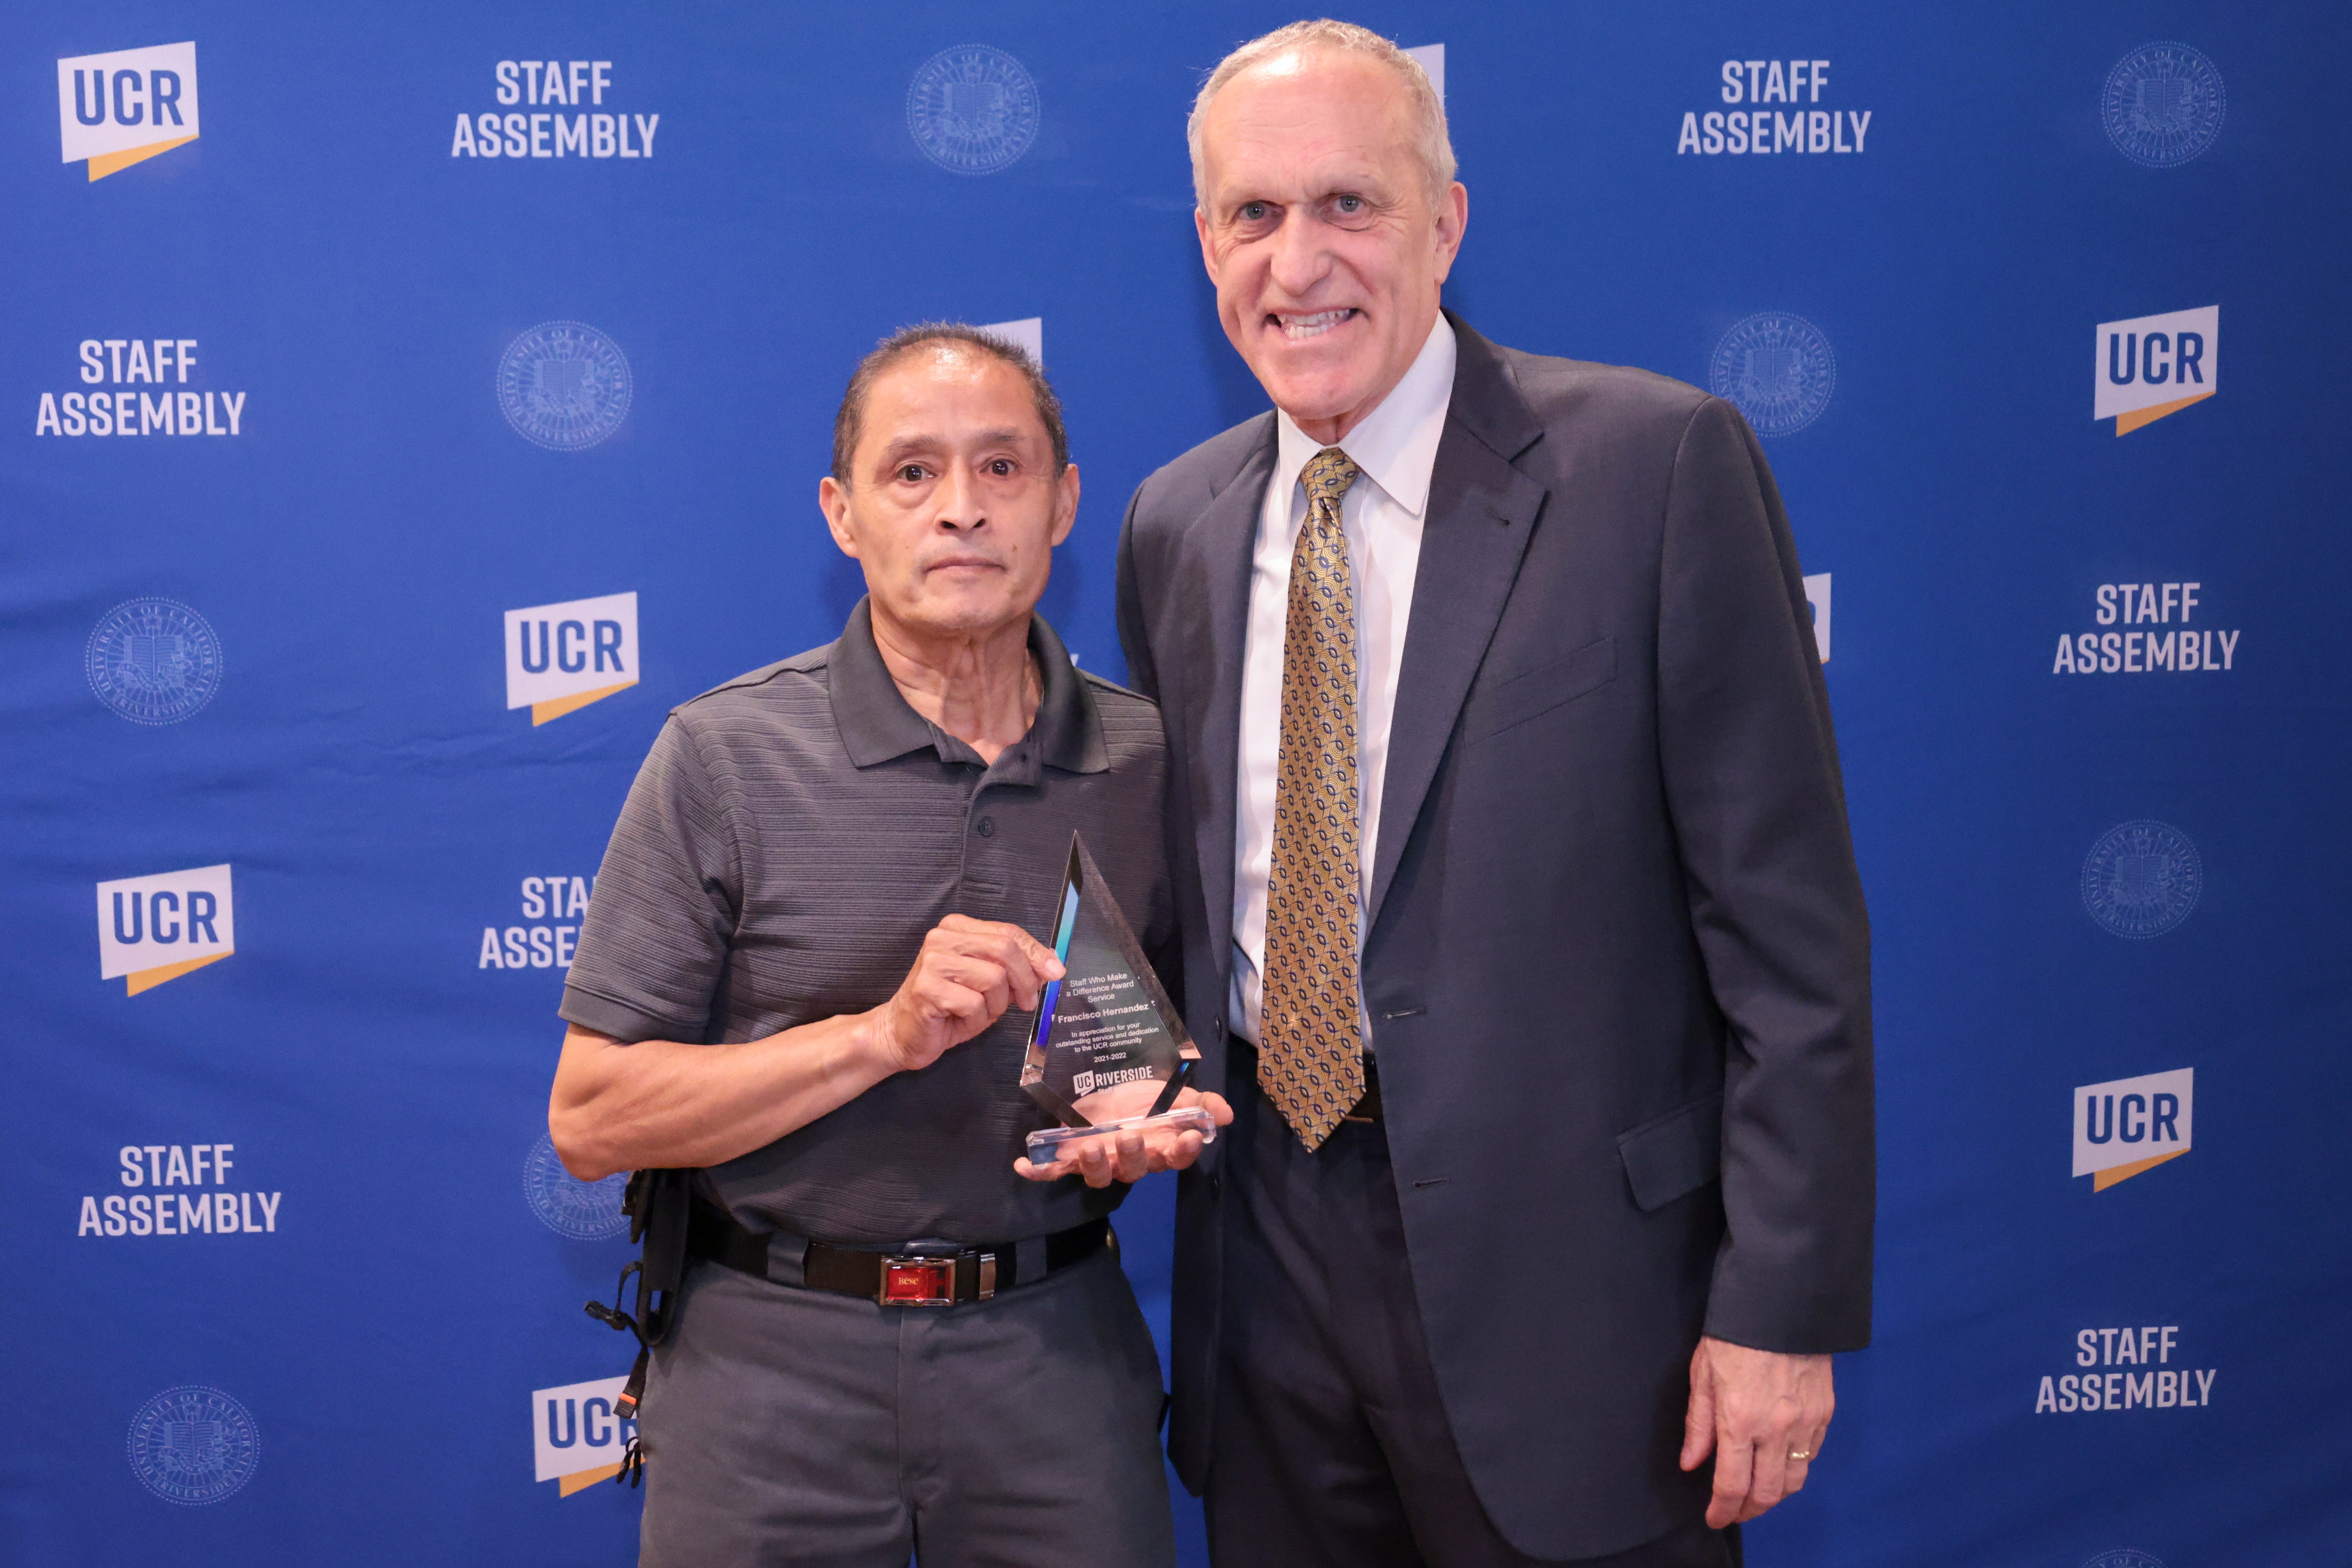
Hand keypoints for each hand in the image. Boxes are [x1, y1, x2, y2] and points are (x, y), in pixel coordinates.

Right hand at [867, 915, 1063, 1074]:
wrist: (901, 1033)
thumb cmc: (947, 1008)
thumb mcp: (987, 984)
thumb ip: (1014, 969)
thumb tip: (1052, 963)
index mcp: (957, 928)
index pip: (1008, 932)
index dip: (1036, 952)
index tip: (1056, 971)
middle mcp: (942, 938)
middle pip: (1005, 949)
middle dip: (1025, 979)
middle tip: (1027, 1002)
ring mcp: (932, 961)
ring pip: (994, 978)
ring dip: (996, 1005)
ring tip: (979, 1013)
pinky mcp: (927, 988)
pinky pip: (974, 1004)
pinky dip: (976, 1020)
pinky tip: (959, 1020)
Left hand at [1014, 1088, 1233, 1187]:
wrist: (1105, 1090)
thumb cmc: (1142, 1098)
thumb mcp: (1174, 1093)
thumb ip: (1200, 1104)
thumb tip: (1225, 1115)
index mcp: (1158, 1148)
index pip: (1176, 1158)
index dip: (1183, 1151)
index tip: (1189, 1137)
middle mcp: (1129, 1161)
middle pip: (1135, 1169)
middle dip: (1132, 1155)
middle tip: (1129, 1135)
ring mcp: (1099, 1162)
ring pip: (1099, 1175)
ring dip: (1095, 1163)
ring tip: (1093, 1145)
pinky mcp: (1070, 1157)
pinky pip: (1053, 1172)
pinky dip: (1037, 1172)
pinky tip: (1023, 1165)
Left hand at [1679, 1336, 1833, 1527]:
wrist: (1780, 1301)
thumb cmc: (1735, 1333)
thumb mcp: (1702, 1374)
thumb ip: (1698, 1424)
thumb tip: (1691, 1463)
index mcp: (1739, 1419)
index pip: (1731, 1484)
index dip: (1722, 1509)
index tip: (1714, 1518)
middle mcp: (1775, 1428)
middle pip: (1766, 1493)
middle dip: (1748, 1510)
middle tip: (1735, 1511)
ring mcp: (1805, 1422)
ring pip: (1793, 1480)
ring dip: (1774, 1495)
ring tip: (1756, 1494)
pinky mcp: (1824, 1412)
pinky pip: (1812, 1455)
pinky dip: (1794, 1467)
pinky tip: (1779, 1463)